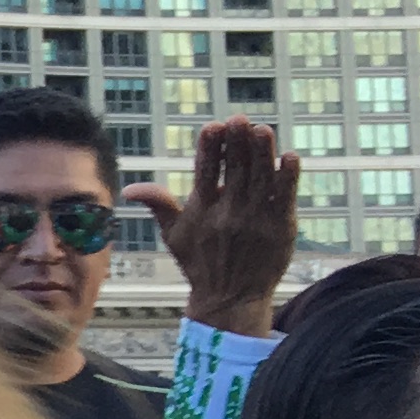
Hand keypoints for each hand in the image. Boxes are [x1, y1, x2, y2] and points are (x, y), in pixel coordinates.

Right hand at [128, 118, 298, 336]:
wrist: (231, 299)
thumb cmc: (200, 264)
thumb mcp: (174, 236)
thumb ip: (159, 205)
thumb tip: (131, 188)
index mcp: (202, 212)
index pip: (205, 173)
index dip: (210, 149)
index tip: (213, 127)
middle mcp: (229, 214)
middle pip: (235, 171)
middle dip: (237, 143)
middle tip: (239, 119)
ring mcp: (257, 220)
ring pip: (261, 179)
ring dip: (262, 153)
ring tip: (262, 129)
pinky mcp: (281, 228)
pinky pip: (286, 198)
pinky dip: (288, 177)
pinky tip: (289, 157)